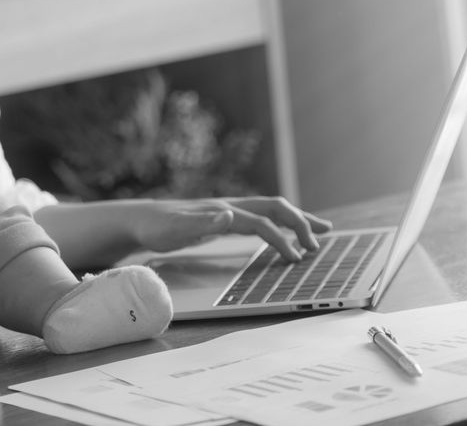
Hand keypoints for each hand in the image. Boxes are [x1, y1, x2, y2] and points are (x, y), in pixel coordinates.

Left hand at [130, 197, 332, 260]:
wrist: (143, 219)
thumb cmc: (157, 227)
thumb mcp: (175, 229)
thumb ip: (201, 223)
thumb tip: (229, 215)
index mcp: (224, 210)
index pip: (263, 222)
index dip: (281, 240)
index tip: (295, 259)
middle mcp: (231, 206)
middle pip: (276, 208)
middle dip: (301, 223)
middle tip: (318, 245)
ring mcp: (230, 210)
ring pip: (272, 210)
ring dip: (298, 219)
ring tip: (323, 230)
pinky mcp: (227, 218)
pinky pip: (263, 218)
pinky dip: (282, 224)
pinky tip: (287, 234)